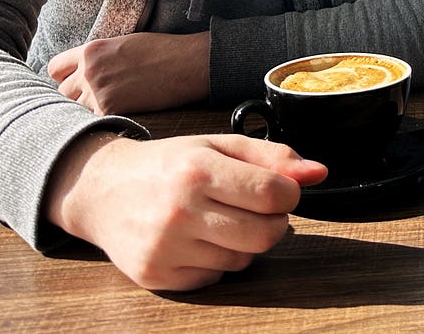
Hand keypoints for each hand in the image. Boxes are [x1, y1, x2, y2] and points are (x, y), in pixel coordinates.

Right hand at [44, 131, 327, 290]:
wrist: (102, 190)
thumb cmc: (169, 164)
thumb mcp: (219, 145)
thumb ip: (273, 156)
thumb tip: (320, 172)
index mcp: (200, 170)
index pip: (273, 194)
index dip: (290, 195)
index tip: (281, 191)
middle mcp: (182, 211)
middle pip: (266, 235)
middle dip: (275, 223)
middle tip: (259, 210)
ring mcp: (167, 248)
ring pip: (243, 261)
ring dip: (245, 243)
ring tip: (223, 220)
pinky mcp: (158, 276)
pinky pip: (215, 278)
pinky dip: (218, 261)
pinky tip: (200, 239)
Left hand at [49, 32, 210, 114]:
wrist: (188, 64)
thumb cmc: (162, 52)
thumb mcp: (123, 45)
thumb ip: (98, 58)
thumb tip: (83, 74)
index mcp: (91, 50)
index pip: (54, 69)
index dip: (64, 77)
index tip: (76, 82)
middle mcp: (89, 71)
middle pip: (62, 93)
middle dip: (76, 97)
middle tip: (98, 98)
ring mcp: (97, 92)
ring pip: (76, 110)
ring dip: (89, 111)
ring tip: (112, 107)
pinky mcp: (110, 110)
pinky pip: (93, 122)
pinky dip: (104, 121)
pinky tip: (121, 114)